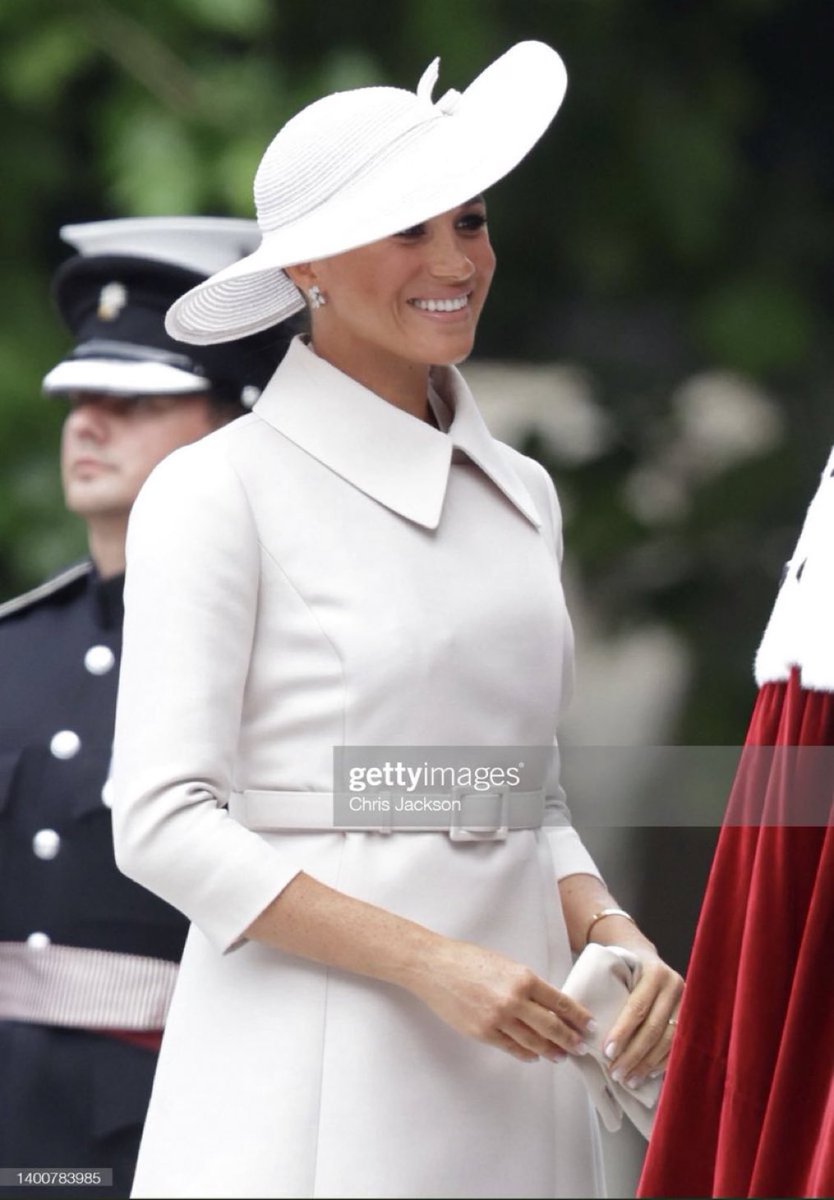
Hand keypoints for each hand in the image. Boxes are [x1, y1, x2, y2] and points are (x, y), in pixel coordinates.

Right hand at [409, 937, 596, 1062]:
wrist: (435, 967)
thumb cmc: (469, 960)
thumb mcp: (505, 965)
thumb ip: (526, 984)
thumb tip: (547, 1004)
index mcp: (523, 978)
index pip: (560, 1002)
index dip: (578, 1016)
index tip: (589, 1025)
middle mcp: (514, 1000)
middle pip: (552, 1026)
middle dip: (570, 1039)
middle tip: (581, 1047)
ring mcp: (498, 1019)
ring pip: (533, 1042)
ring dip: (550, 1050)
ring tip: (561, 1055)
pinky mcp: (483, 1032)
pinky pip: (511, 1047)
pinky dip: (525, 1053)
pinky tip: (534, 1055)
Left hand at [599, 949, 682, 1086]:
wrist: (646, 954)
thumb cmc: (623, 967)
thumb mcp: (615, 969)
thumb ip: (607, 991)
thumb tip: (583, 1028)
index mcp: (655, 973)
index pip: (637, 1008)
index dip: (622, 1033)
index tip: (607, 1053)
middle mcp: (675, 986)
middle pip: (654, 1028)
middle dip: (634, 1054)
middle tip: (616, 1073)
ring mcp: (687, 1003)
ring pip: (668, 1041)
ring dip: (647, 1064)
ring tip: (629, 1079)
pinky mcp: (692, 1017)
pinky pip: (677, 1046)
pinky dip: (661, 1062)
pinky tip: (646, 1074)